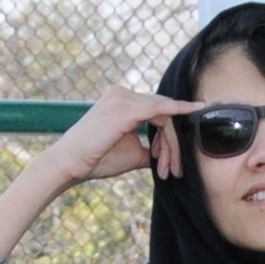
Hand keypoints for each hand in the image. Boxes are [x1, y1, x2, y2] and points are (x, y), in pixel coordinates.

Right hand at [45, 83, 205, 190]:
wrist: (70, 163)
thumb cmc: (97, 159)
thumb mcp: (132, 152)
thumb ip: (150, 148)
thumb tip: (169, 154)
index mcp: (122, 100)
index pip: (156, 113)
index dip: (168, 138)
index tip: (173, 160)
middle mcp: (122, 93)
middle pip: (162, 113)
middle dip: (171, 144)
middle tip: (174, 171)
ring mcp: (123, 97)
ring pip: (164, 114)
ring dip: (171, 144)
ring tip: (169, 169)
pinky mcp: (125, 107)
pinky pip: (160, 108)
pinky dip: (178, 110)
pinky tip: (194, 111)